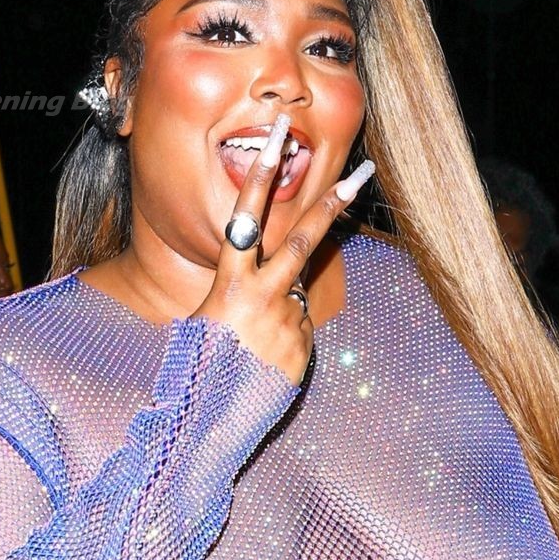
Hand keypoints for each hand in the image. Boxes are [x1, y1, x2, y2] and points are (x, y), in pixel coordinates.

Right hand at [197, 111, 373, 383]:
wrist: (211, 421)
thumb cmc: (199, 365)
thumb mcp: (204, 320)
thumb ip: (239, 292)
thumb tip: (274, 285)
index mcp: (229, 284)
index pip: (247, 219)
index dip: (263, 176)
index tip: (279, 139)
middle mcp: (262, 297)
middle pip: (301, 241)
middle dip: (330, 205)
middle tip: (359, 175)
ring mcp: (288, 322)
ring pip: (297, 295)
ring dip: (281, 308)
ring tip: (254, 341)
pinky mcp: (304, 347)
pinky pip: (301, 327)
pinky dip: (287, 335)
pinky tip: (265, 358)